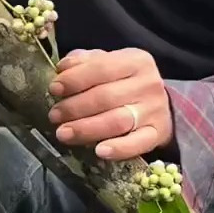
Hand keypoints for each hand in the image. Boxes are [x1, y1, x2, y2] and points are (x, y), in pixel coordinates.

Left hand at [48, 48, 173, 159]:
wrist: (159, 105)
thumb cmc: (124, 82)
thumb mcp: (108, 64)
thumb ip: (85, 62)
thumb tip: (62, 68)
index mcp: (136, 61)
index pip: (101, 67)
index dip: (75, 79)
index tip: (54, 89)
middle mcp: (148, 84)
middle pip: (106, 97)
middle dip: (75, 108)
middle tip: (54, 116)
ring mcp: (154, 110)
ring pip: (117, 121)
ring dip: (86, 129)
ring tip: (63, 133)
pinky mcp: (157, 134)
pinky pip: (137, 144)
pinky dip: (118, 149)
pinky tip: (99, 151)